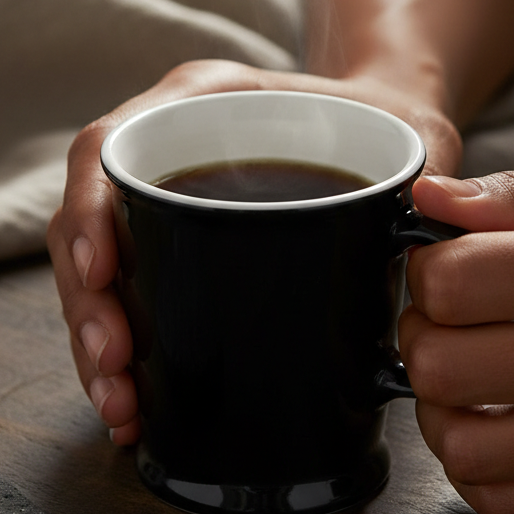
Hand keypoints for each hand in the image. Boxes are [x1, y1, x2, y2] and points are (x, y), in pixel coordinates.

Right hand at [48, 58, 460, 444]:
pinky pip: (126, 303)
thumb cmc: (392, 122)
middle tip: (116, 370)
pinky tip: (133, 410)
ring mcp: (163, 204)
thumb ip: (424, 167)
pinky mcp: (173, 254)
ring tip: (123, 409)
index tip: (103, 272)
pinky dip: (122, 358)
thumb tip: (427, 223)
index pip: (108, 147)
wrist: (388, 127)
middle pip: (87, 225)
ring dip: (95, 347)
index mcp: (200, 102)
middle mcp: (165, 149)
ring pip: (94, 276)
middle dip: (89, 306)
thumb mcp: (411, 131)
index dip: (90, 212)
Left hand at [400, 163, 513, 513]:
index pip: (455, 285)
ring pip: (464, 449)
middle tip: (445, 324)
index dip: (427, 272)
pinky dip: (479, 469)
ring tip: (466, 378)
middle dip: (422, 339)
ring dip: (441, 412)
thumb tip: (430, 201)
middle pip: (444, 370)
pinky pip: (505, 504)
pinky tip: (498, 425)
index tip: (442, 269)